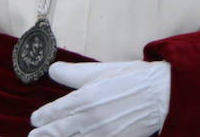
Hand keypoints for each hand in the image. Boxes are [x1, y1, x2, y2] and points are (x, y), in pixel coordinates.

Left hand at [30, 61, 170, 136]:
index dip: (42, 116)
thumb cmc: (136, 79)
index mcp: (83, 98)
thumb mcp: (104, 70)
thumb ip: (74, 73)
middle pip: (54, 132)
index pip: (52, 112)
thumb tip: (52, 69)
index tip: (37, 118)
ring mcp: (99, 134)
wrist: (165, 94)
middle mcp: (87, 119)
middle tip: (34, 136)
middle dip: (42, 135)